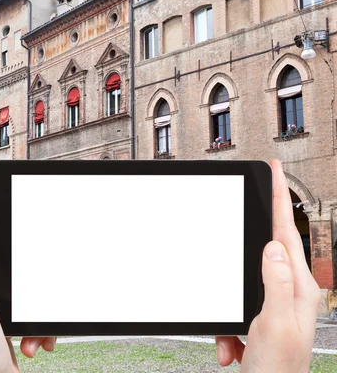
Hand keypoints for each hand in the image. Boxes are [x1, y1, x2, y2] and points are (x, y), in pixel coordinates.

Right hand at [215, 160, 319, 371]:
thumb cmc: (278, 371)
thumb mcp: (274, 323)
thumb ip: (275, 281)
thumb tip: (272, 246)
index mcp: (299, 288)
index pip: (286, 233)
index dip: (280, 199)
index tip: (274, 171)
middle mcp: (290, 293)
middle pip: (264, 251)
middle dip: (243, 245)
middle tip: (247, 210)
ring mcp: (275, 306)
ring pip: (241, 284)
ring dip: (228, 315)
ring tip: (233, 344)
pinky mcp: (259, 320)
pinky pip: (233, 311)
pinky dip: (226, 333)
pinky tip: (232, 351)